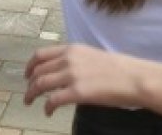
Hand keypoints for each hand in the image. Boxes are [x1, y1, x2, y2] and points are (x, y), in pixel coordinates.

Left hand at [23, 44, 161, 116]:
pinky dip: (47, 107)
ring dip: (32, 94)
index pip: (41, 54)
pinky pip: (53, 100)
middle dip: (30, 82)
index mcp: (72, 49)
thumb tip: (65, 72)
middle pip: (38, 70)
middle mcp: (68, 60)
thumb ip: (76, 61)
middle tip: (28, 93)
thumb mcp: (93, 57)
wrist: (135, 78)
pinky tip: (48, 112)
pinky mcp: (77, 92)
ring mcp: (72, 75)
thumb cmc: (119, 69)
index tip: (27, 74)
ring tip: (30, 102)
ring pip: (41, 84)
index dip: (30, 65)